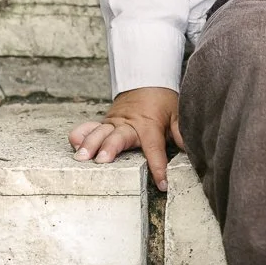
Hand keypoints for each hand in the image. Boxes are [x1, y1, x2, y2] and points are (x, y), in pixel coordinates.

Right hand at [69, 87, 183, 191]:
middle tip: (102, 161)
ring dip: (89, 144)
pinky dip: (80, 134)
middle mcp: (128, 125)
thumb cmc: (163, 102)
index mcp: (149, 125)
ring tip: (81, 158)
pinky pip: (88, 127)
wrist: (147, 81)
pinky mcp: (104, 123)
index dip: (158, 166)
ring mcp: (113, 123)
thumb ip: (181, 132)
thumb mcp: (177, 114)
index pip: (155, 148)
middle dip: (109, 149)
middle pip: (118, 137)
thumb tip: (192, 148)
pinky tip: (73, 145)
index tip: (162, 183)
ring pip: (99, 133)